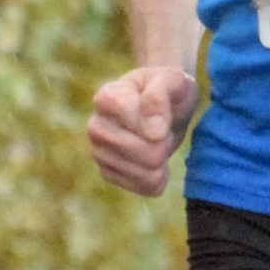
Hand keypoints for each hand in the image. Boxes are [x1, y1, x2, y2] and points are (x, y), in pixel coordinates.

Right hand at [87, 64, 197, 196]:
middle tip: (162, 127)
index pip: (142, 128)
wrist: (165, 103)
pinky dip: (158, 176)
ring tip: (155, 140)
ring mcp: (99, 153)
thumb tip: (153, 133)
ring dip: (162, 159)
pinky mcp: (109, 174)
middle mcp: (95, 127)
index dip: (163, 122)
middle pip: (147, 155)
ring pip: (146, 175)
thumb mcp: (173, 81)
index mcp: (106, 99)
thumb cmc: (169, 88)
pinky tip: (154, 159)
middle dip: (164, 143)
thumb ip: (160, 98)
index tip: (162, 108)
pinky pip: (145, 188)